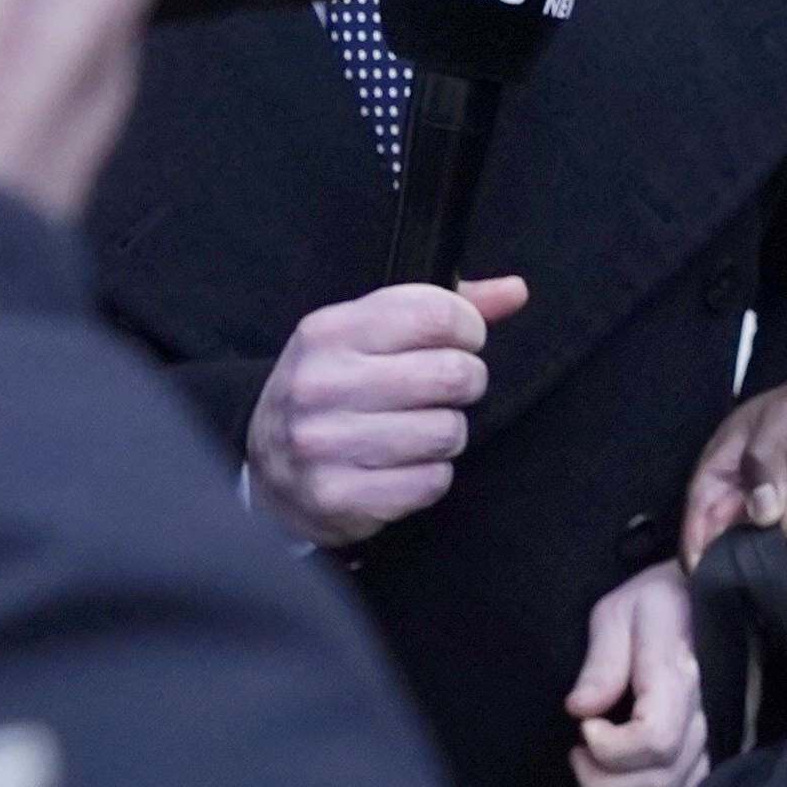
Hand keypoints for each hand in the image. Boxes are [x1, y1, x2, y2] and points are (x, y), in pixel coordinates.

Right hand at [243, 274, 525, 545]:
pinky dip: (431, 477)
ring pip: (448, 432)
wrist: (270, 471)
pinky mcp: (337, 495)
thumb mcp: (368, 338)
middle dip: (466, 384)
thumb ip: (441, 310)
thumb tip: (516, 291)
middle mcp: (320, 383)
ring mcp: (323, 442)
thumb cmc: (335, 393)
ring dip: (448, 434)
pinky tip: (402, 468)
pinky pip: (432, 482)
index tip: (459, 343)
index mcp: (330, 331)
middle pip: (454, 374)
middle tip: (446, 393)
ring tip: (419, 431)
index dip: (468, 330)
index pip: (436, 313)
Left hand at [565, 558, 708, 786]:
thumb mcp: (620, 612)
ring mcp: (729, 732)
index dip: (609, 748)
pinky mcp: (729, 745)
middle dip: (605, 780)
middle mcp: (715, 710)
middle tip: (576, 753)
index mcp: (686, 672)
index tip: (583, 725)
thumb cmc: (662, 600)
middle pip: (662, 778)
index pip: (654, 740)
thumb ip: (601, 662)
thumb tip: (580, 710)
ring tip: (588, 776)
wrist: (718, 593)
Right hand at [684, 352, 786, 563]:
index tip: (725, 575)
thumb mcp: (785, 418)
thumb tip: (761, 516)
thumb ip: (765, 462)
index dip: (702, 562)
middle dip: (763, 549)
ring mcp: (781, 526)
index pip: (697, 534)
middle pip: (737, 560)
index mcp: (720, 481)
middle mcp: (745, 511)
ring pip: (778, 563)